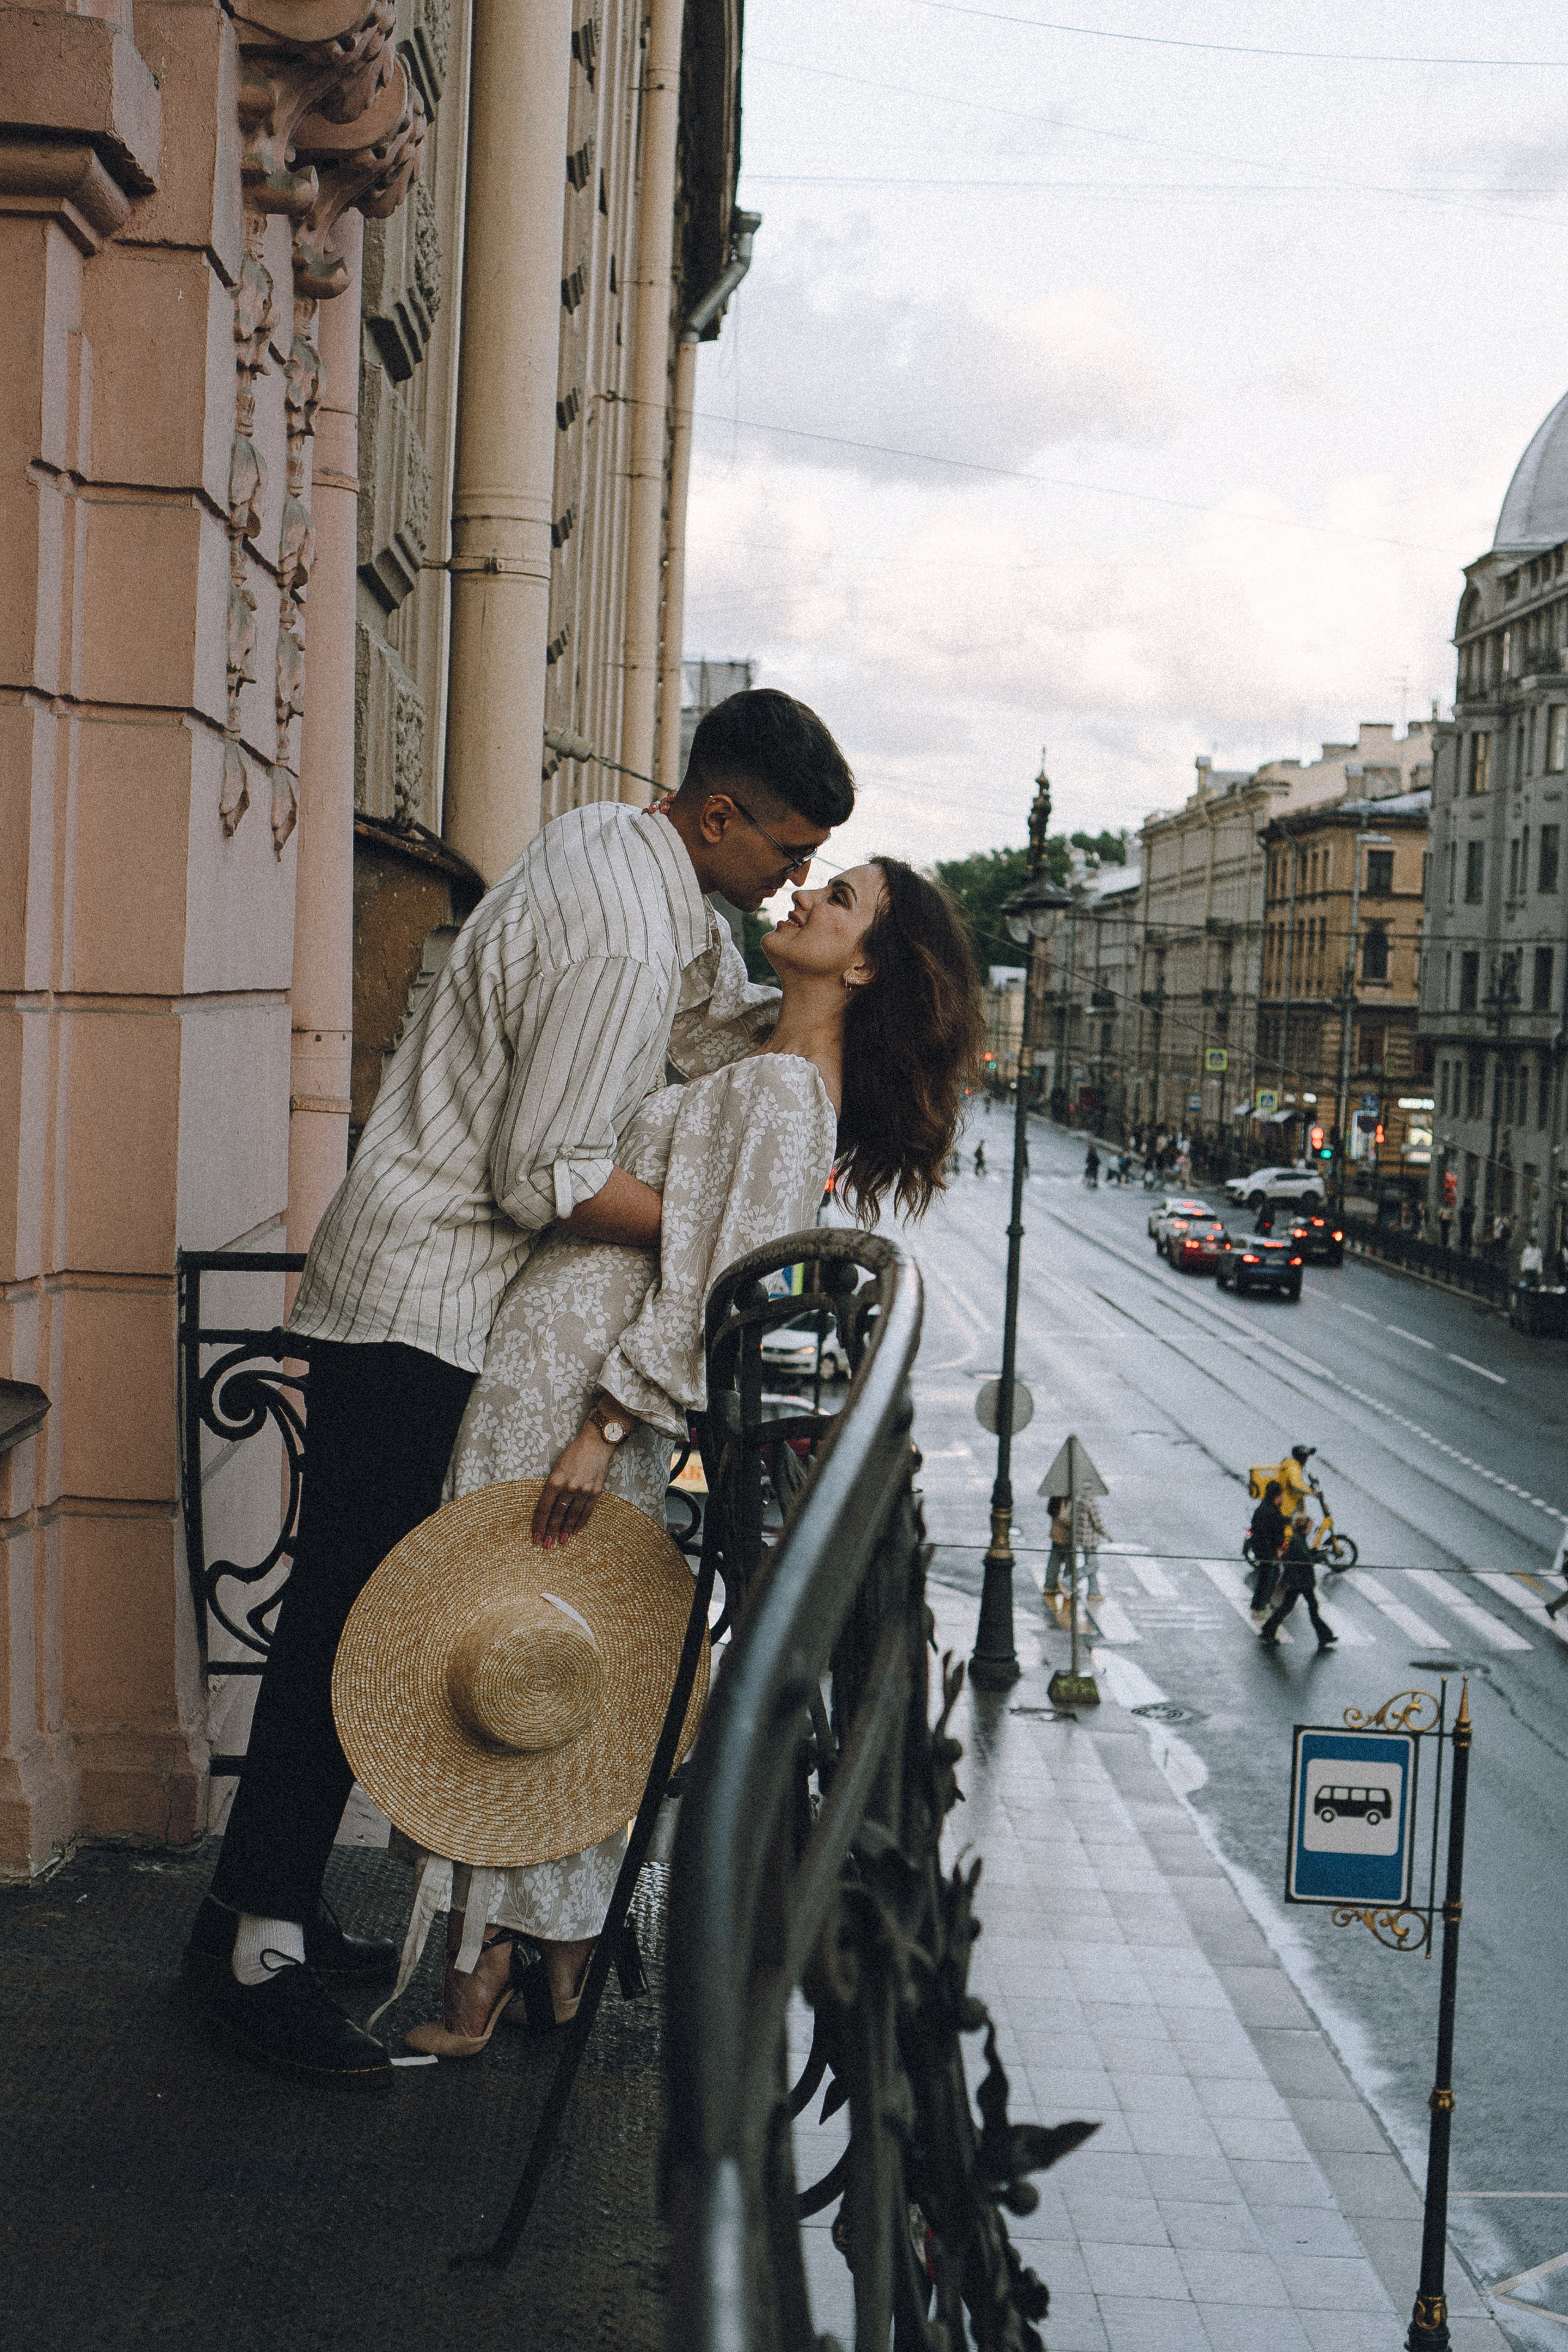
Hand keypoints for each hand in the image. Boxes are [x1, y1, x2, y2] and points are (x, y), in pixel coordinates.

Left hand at [532, 1424, 614, 1547]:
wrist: (596, 1443)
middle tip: (546, 1544)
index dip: (539, 1524)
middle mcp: (569, 1486)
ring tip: (561, 1540)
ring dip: (566, 1530)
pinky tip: (576, 1531)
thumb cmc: (573, 1453)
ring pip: (572, 1515)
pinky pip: (587, 1511)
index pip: (544, 1508)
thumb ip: (552, 1485)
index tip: (535, 1536)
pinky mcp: (596, 1491)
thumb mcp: (556, 1466)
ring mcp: (584, 1490)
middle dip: (550, 1531)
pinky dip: (581, 1522)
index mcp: (555, 1480)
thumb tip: (547, 1506)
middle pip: (557, 1514)